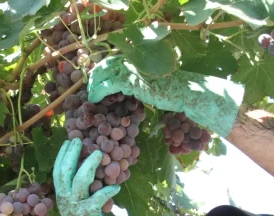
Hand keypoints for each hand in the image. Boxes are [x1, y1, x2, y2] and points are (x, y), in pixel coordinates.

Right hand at [53, 139, 120, 215]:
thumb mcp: (81, 209)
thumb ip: (82, 193)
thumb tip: (91, 173)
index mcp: (62, 199)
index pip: (57, 173)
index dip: (62, 156)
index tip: (68, 142)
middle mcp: (66, 202)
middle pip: (64, 173)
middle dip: (71, 155)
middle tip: (79, 140)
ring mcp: (76, 209)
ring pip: (80, 181)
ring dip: (89, 165)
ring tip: (100, 153)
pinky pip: (99, 197)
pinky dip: (108, 190)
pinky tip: (116, 186)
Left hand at [87, 56, 244, 136]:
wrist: (186, 92)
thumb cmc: (172, 91)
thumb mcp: (151, 83)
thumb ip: (137, 80)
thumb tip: (124, 87)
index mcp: (137, 57)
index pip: (111, 61)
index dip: (99, 71)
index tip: (92, 82)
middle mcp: (133, 60)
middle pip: (104, 65)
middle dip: (93, 78)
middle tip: (87, 89)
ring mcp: (133, 69)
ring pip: (103, 75)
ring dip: (93, 86)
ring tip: (89, 97)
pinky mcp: (133, 81)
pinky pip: (108, 85)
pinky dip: (98, 92)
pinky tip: (94, 100)